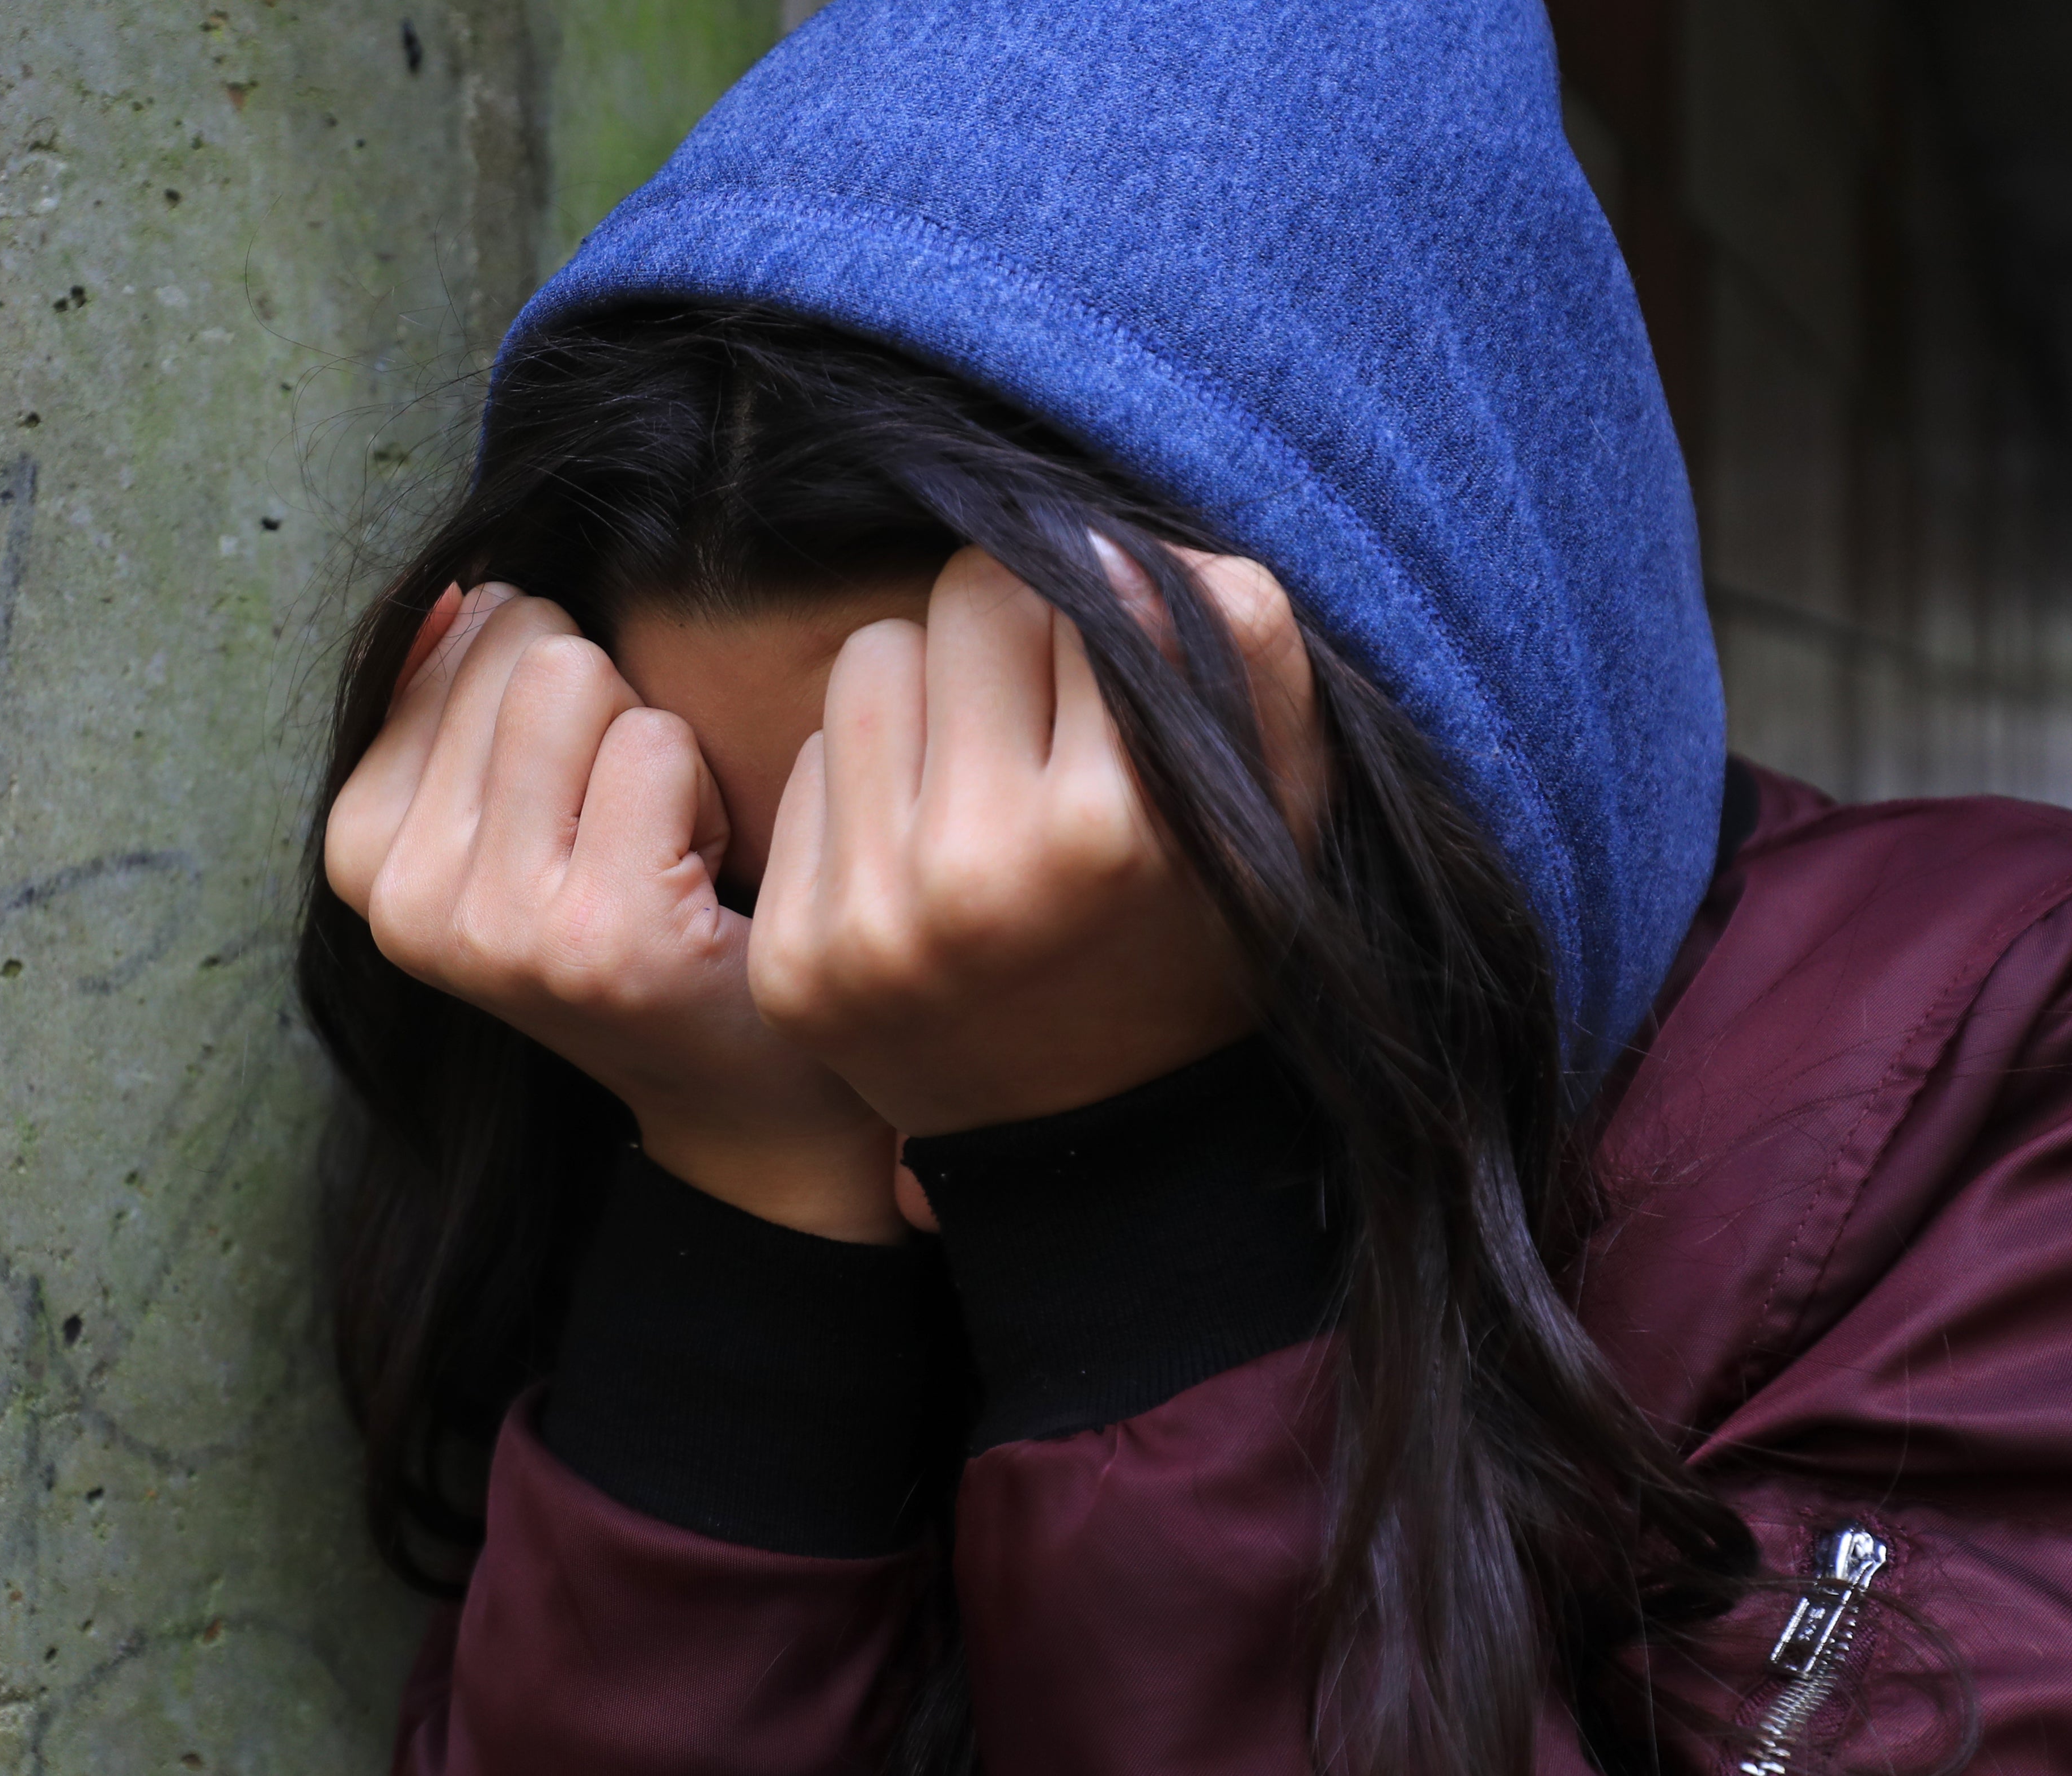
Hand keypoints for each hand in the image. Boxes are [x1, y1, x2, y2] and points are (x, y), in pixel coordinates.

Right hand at [325, 584, 902, 1243]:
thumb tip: (468, 588)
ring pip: (585, 682)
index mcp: (359, 851)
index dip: (555, 701)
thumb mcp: (510, 809)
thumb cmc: (629, 917)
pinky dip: (706, 796)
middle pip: (529, 650)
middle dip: (604, 716)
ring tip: (657, 856)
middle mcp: (406, 899)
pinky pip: (656, 745)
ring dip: (653, 752)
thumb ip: (464, 694)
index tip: (571, 810)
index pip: (470, 630)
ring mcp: (496, 926)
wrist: (737, 1088)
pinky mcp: (598, 937)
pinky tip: (697, 889)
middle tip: (625, 835)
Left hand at [748, 545, 1323, 1138]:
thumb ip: (1243, 651)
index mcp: (1114, 830)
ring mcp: (870, 922)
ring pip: (867, 661)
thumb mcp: (1278, 808)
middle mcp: (978, 874)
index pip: (1072, 583)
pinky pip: (805, 766)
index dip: (1102, 609)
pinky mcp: (793, 957)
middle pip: (962, 601)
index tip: (1118, 672)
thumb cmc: (1204, 945)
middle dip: (1011, 639)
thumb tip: (1113, 544)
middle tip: (1049, 721)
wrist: (1104, 1149)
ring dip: (927, 698)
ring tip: (982, 783)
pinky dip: (863, 789)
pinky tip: (921, 860)